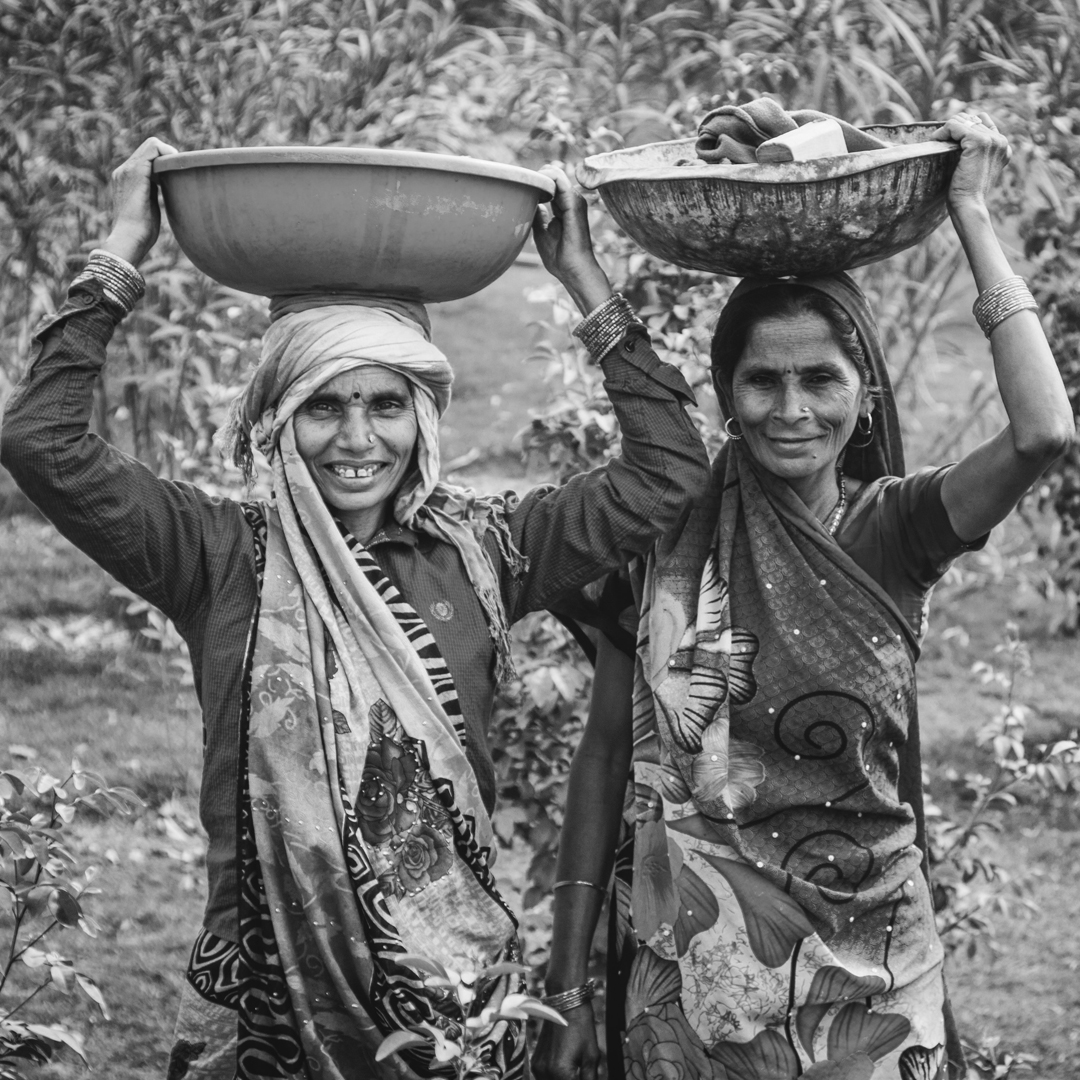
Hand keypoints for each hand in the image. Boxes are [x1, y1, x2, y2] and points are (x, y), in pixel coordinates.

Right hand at [100, 137, 179, 266]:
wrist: (129, 239)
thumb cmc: (141, 231)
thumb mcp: (148, 206)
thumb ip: (153, 192)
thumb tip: (168, 186)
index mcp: (125, 178)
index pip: (145, 157)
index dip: (163, 161)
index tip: (176, 176)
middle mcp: (124, 170)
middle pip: (149, 148)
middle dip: (168, 157)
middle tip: (181, 173)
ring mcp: (127, 169)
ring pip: (152, 145)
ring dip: (170, 155)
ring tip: (180, 171)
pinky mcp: (136, 172)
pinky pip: (153, 149)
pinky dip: (167, 154)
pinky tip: (177, 168)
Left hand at [532, 164, 612, 316]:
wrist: (573, 271)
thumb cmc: (560, 257)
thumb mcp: (541, 232)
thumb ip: (537, 215)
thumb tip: (530, 202)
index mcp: (564, 207)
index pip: (549, 184)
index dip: (534, 183)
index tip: (520, 191)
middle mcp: (570, 200)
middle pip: (551, 176)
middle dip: (534, 178)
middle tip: (520, 188)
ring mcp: (574, 200)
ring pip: (555, 174)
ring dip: (537, 177)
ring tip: (525, 188)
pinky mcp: (574, 203)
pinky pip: (559, 180)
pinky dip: (545, 179)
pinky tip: (533, 188)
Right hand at [532, 1004, 600, 1079]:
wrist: (564, 1004)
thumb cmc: (581, 1027)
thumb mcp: (592, 1056)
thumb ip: (590, 1079)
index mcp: (560, 1073)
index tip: (586, 1078)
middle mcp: (545, 1072)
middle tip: (581, 1075)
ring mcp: (538, 1068)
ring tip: (575, 1073)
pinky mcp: (535, 1062)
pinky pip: (544, 1079)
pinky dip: (556, 1079)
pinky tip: (566, 1074)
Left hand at [931, 110, 1010, 215]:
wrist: (969, 206)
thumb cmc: (966, 193)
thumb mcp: (974, 169)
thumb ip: (974, 153)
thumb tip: (956, 140)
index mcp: (1003, 147)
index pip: (983, 121)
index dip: (963, 127)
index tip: (948, 139)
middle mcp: (1001, 140)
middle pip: (972, 118)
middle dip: (953, 128)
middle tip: (939, 140)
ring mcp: (992, 140)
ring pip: (963, 120)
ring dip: (946, 129)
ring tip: (936, 141)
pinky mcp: (979, 141)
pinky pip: (955, 125)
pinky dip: (943, 131)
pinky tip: (935, 140)